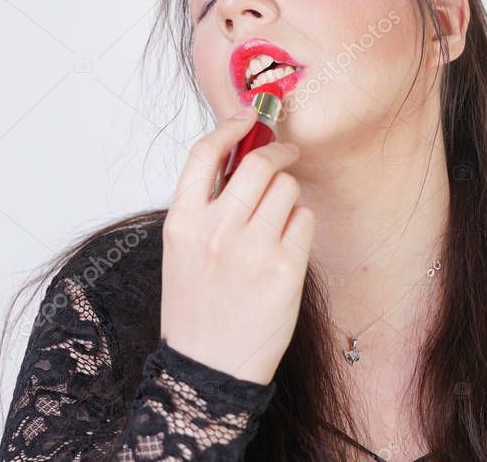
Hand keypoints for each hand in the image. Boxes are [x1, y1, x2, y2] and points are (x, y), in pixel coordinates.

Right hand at [160, 108, 314, 384]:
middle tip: (286, 154)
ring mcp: (250, 250)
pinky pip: (304, 220)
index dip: (231, 126)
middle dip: (278, 152)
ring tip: (276, 222)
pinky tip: (286, 248)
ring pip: (287, 188)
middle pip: (257, 163)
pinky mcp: (283, 270)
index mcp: (181, 222)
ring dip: (288, 195)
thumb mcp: (184, 250)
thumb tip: (242, 155)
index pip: (204, 153)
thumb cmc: (197, 306)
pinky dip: (300, 225)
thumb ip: (206, 205)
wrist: (208, 369)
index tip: (250, 117)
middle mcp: (214, 231)